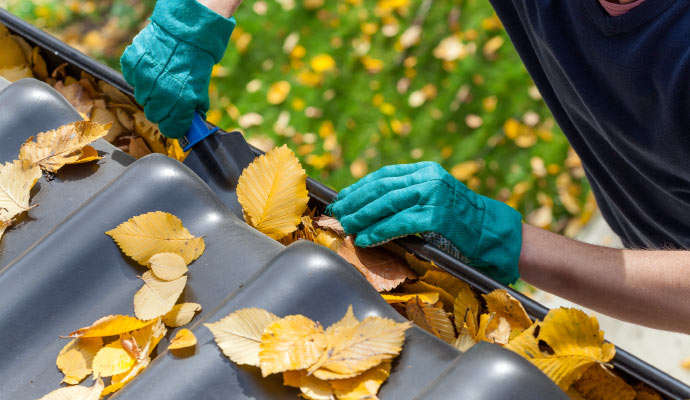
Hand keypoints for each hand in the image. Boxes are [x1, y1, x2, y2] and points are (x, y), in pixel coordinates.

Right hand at [120, 0, 236, 137]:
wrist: (186, 33)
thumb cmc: (195, 63)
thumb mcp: (201, 90)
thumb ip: (193, 111)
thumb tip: (191, 126)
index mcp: (181, 102)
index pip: (170, 129)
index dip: (173, 126)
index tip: (175, 122)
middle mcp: (161, 93)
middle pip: (154, 115)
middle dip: (162, 109)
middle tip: (169, 96)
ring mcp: (144, 78)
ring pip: (141, 98)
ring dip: (150, 92)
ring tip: (161, 77)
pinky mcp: (132, 64)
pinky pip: (132, 79)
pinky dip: (140, 76)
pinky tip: (152, 67)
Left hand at [328, 162, 522, 284]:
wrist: (495, 233)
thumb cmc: (463, 221)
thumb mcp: (436, 198)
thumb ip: (410, 196)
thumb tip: (371, 206)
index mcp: (427, 170)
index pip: (384, 175)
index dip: (360, 186)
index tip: (343, 198)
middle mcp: (429, 178)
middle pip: (381, 187)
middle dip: (355, 202)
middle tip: (337, 213)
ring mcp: (433, 195)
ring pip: (387, 204)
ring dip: (362, 217)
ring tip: (347, 226)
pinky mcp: (437, 216)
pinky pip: (399, 223)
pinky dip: (379, 231)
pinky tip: (366, 238)